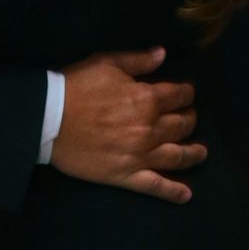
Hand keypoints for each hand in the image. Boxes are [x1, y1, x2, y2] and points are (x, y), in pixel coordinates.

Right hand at [52, 49, 206, 205]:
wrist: (48, 118)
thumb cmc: (76, 87)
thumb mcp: (106, 63)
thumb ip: (138, 60)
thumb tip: (163, 54)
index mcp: (147, 99)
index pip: (179, 96)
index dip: (186, 94)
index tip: (186, 95)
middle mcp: (150, 128)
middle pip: (182, 125)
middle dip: (190, 120)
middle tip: (189, 119)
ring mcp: (140, 155)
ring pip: (177, 155)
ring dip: (193, 153)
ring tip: (200, 153)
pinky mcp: (126, 176)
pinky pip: (155, 186)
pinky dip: (173, 192)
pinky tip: (186, 195)